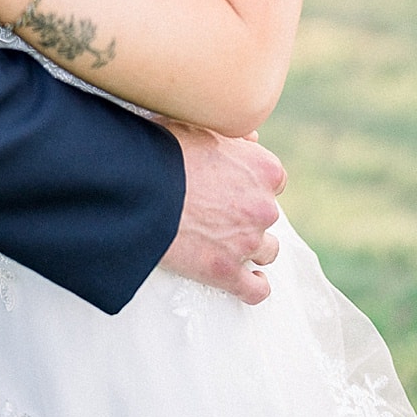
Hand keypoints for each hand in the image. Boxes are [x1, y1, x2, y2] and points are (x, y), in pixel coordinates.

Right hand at [158, 123, 286, 304]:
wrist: (141, 188)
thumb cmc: (165, 152)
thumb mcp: (200, 127)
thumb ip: (233, 135)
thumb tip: (252, 140)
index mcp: (262, 169)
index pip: (275, 180)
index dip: (254, 184)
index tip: (235, 186)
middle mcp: (262, 206)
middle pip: (267, 215)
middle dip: (248, 214)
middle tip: (218, 211)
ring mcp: (246, 242)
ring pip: (266, 251)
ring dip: (251, 247)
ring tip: (228, 243)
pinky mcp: (226, 271)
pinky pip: (255, 290)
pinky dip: (255, 287)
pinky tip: (249, 281)